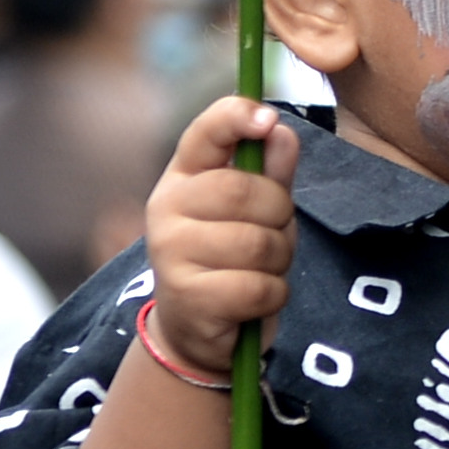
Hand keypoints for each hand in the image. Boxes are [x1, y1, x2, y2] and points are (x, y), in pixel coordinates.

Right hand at [143, 97, 296, 378]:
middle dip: (279, 216)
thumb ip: (271, 174)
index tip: (267, 118)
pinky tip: (253, 300)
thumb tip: (281, 131)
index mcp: (184, 177)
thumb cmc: (232, 260)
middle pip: (246, 191)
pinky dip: (272, 296)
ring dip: (279, 260)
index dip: (236, 118)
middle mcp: (167, 207)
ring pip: (258, 243)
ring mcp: (171, 252)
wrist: (198, 330)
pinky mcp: (188, 296)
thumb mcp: (257, 213)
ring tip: (260, 270)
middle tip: (272, 235)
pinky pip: (259, 287)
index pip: (205, 133)